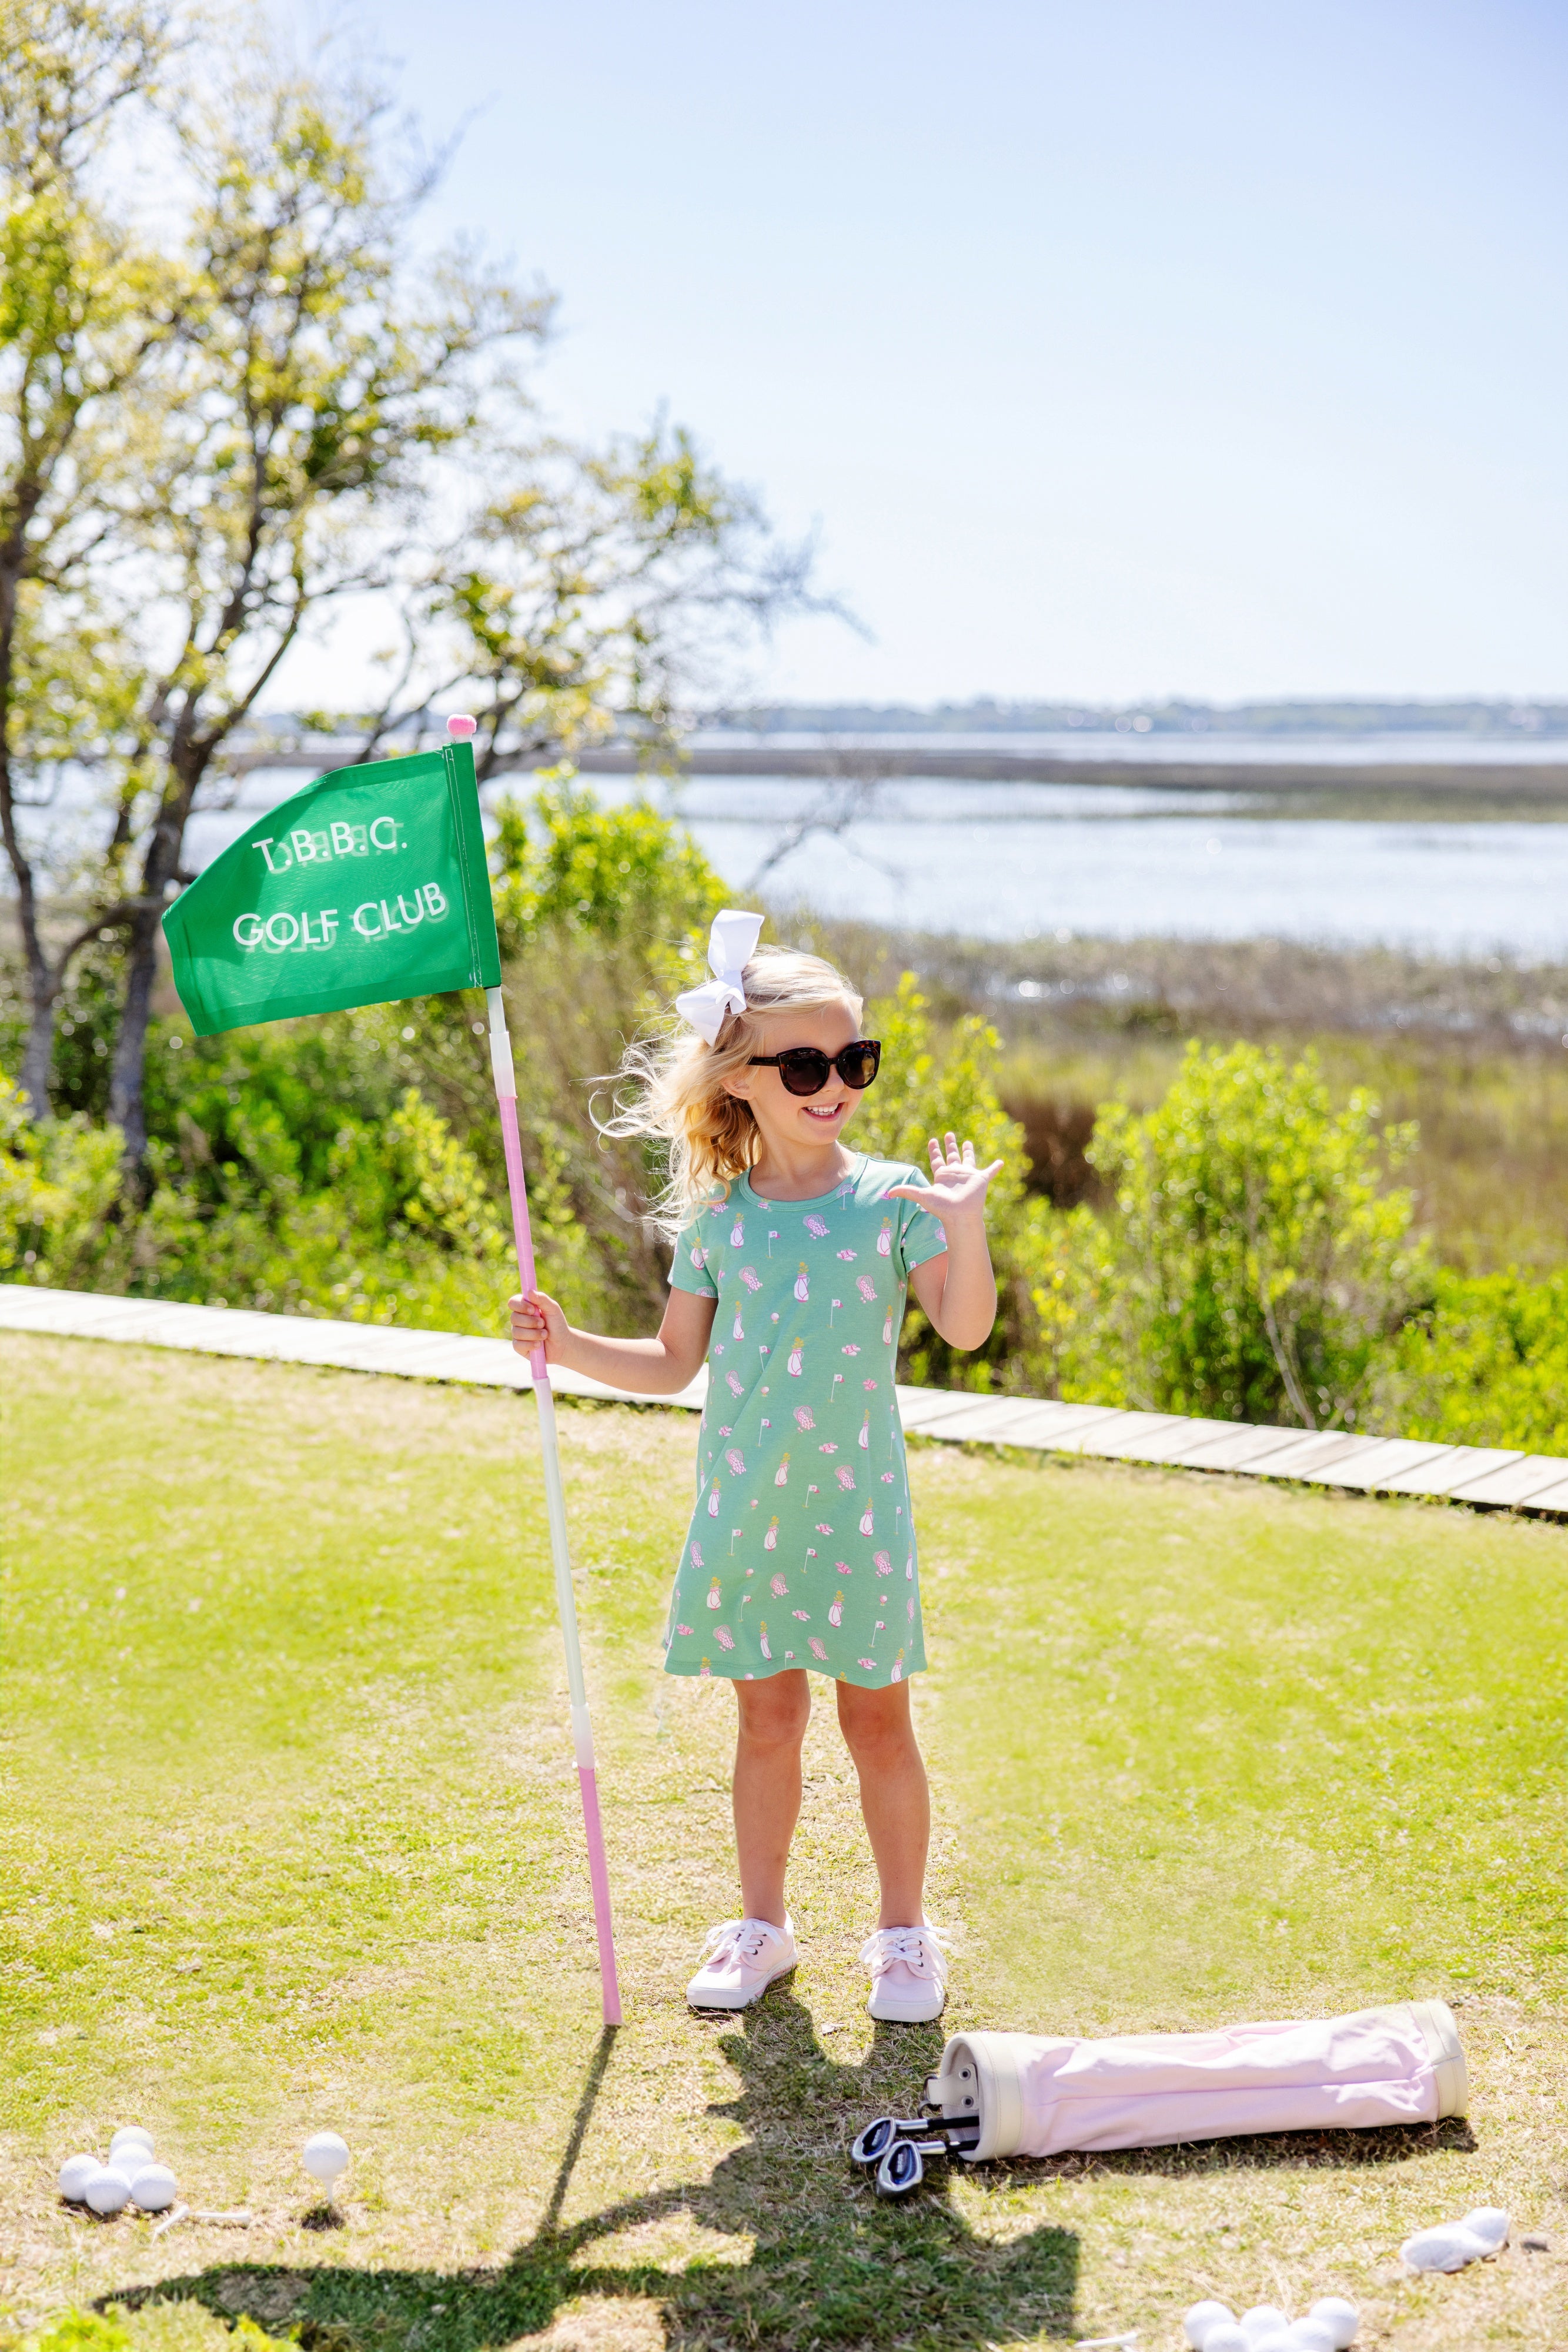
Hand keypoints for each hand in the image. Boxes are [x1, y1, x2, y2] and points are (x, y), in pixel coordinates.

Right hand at [509, 1288, 568, 1360]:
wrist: (562, 1343)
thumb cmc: (557, 1324)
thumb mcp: (553, 1309)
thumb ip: (542, 1299)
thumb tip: (529, 1291)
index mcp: (524, 1308)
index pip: (513, 1302)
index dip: (520, 1306)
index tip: (532, 1309)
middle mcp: (518, 1320)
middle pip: (514, 1318)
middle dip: (531, 1322)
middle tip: (543, 1324)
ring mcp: (517, 1333)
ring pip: (517, 1332)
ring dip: (534, 1334)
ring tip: (545, 1334)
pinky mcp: (519, 1347)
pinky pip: (518, 1345)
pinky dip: (531, 1344)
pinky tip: (539, 1344)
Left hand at [887, 1133, 1003, 1224]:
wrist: (960, 1216)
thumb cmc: (942, 1207)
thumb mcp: (922, 1196)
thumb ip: (907, 1191)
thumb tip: (888, 1192)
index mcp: (942, 1176)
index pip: (937, 1160)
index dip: (934, 1151)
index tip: (932, 1141)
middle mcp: (955, 1174)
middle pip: (952, 1156)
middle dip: (950, 1145)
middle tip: (949, 1134)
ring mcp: (968, 1176)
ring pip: (968, 1159)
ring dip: (969, 1151)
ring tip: (968, 1142)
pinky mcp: (980, 1179)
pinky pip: (990, 1172)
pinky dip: (995, 1167)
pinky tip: (1001, 1162)